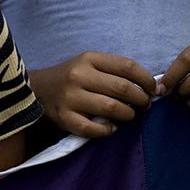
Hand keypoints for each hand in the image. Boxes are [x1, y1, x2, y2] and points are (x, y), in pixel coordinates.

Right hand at [29, 53, 159, 138]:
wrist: (35, 89)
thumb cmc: (70, 77)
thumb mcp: (89, 64)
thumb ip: (115, 71)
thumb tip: (151, 87)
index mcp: (88, 58)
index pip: (128, 66)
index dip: (147, 80)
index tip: (154, 89)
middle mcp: (79, 75)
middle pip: (123, 89)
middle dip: (141, 100)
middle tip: (144, 106)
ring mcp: (70, 97)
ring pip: (112, 108)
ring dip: (128, 115)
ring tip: (129, 116)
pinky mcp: (64, 117)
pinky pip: (93, 129)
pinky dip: (107, 130)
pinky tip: (110, 128)